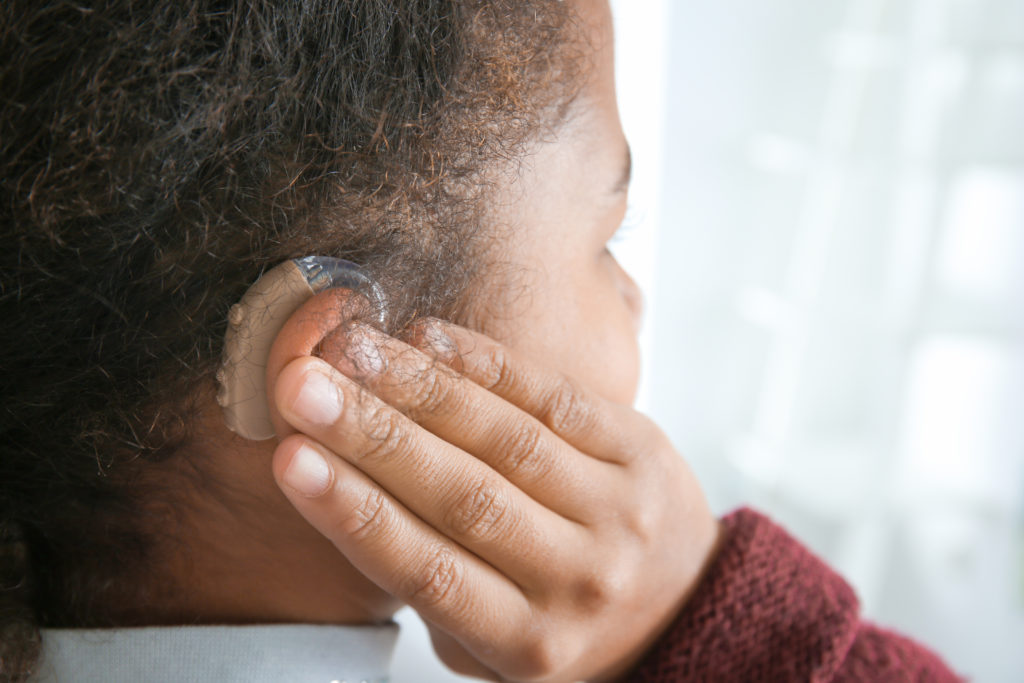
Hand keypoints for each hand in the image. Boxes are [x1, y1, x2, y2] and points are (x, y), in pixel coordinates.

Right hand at [269, 320, 718, 681]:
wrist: (684, 608)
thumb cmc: (561, 625)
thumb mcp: (492, 641)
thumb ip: (434, 578)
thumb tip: (350, 482)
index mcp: (528, 644)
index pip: (429, 570)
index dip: (356, 513)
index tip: (291, 461)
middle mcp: (577, 578)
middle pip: (465, 497)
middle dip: (374, 437)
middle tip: (301, 386)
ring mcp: (617, 510)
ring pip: (507, 440)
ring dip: (421, 389)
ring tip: (350, 351)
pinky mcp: (641, 450)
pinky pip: (555, 397)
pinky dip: (487, 365)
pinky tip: (427, 339)